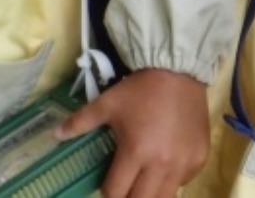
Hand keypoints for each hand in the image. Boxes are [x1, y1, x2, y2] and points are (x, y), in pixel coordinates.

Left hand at [56, 69, 209, 197]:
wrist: (179, 70)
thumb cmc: (140, 89)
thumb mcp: (106, 103)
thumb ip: (80, 122)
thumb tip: (54, 134)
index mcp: (135, 152)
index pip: (116, 192)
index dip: (108, 193)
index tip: (107, 187)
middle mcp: (161, 164)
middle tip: (125, 188)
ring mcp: (184, 165)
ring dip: (150, 195)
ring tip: (143, 185)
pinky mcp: (200, 160)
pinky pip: (183, 183)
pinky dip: (172, 181)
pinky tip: (165, 167)